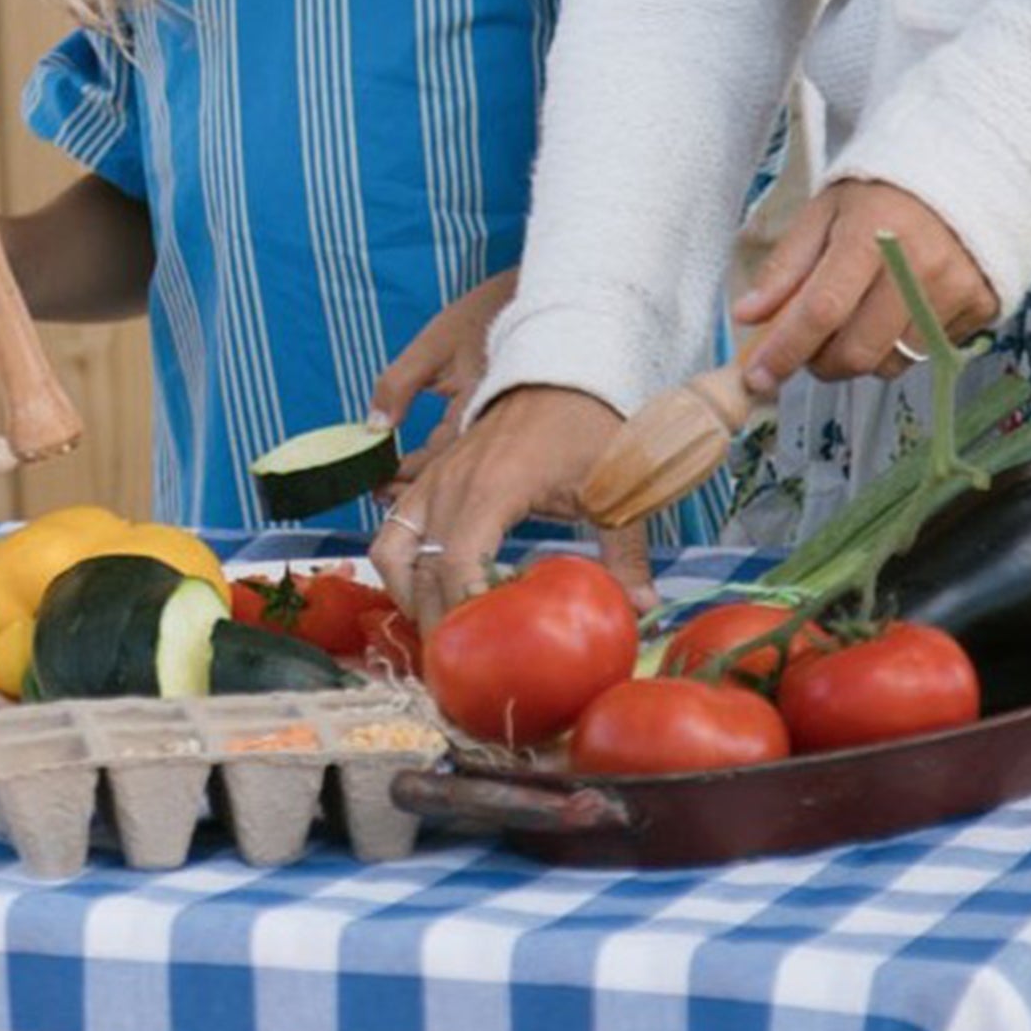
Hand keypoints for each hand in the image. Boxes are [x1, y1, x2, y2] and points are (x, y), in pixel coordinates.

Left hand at [367, 270, 516, 484]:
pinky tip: (429, 460)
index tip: (373, 485)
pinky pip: (476, 453)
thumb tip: (374, 428)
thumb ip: (399, 385)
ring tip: (395, 483)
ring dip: (429, 480)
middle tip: (380, 493)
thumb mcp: (435, 344)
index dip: (399, 480)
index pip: (433, 467)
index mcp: (473, 414)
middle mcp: (493, 431)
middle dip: (413, 490)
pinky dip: (449, 460)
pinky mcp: (508, 421)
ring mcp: (503, 429)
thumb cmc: (490, 314)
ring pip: (463, 469)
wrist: (547, 298)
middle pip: (449, 477)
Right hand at [368, 385, 650, 627]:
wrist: (561, 368)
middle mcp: (451, 482)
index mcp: (495, 486)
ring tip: (437, 627)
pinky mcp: (428, 476)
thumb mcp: (616, 490)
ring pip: (389, 547)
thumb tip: (641, 609)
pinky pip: (393, 528)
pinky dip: (401, 565)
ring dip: (404, 592)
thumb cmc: (592, 426)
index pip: (455, 562)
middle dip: (430, 619)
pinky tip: (430, 592)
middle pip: (417, 567)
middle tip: (457, 661)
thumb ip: (625, 553)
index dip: (459, 612)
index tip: (477, 649)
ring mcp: (433, 477)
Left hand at [733, 180, 995, 392]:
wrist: (966, 173)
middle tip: (808, 347)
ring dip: (861, 358)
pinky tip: (897, 312)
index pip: (821, 310)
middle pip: (858, 350)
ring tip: (854, 323)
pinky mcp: (983, 306)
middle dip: (820, 364)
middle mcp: (919, 266)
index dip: (786, 350)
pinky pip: (929, 353)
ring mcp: (957, 289)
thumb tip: (747, 317)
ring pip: (892, 363)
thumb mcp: (822, 214)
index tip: (757, 376)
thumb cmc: (881, 194)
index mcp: (871, 234)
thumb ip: (785, 267)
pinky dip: (901, 347)